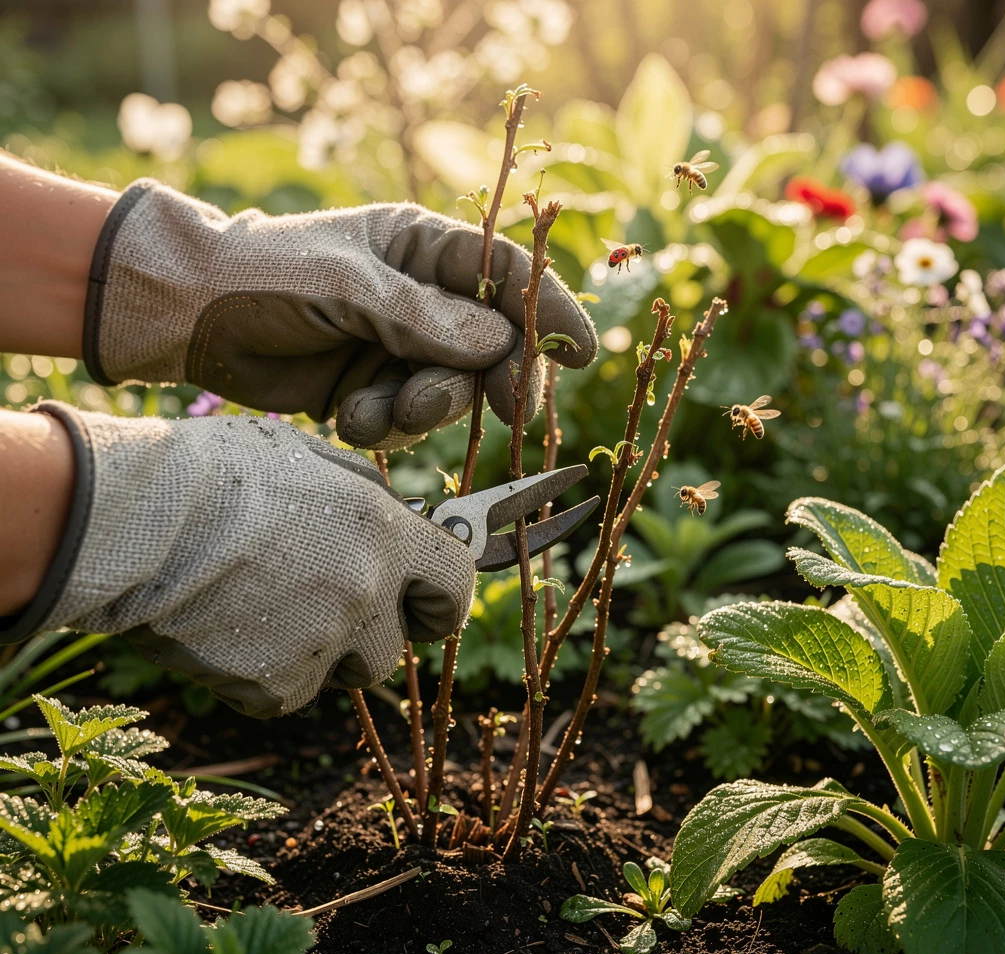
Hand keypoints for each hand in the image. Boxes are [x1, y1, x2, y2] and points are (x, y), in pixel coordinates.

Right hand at [8, 403, 475, 716]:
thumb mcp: (308, 455)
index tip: (431, 602)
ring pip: (343, 671)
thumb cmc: (218, 472)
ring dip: (320, 653)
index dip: (445, 598)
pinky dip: (266, 673)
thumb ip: (365, 492)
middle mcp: (366, 593)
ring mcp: (322, 644)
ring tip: (263, 609)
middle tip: (330, 607)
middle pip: (397, 644)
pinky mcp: (274, 686)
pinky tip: (228, 631)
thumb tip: (393, 512)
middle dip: (374, 632)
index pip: (456, 585)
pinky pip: (286, 691)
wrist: (139, 521)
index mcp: (383, 533)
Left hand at [85, 181, 596, 448]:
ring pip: (450, 390)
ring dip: (424, 408)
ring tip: (380, 408)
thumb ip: (424, 317)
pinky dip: (383, 423)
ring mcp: (398, 345)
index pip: (507, 274)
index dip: (549, 310)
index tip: (581, 353)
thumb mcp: (349, 286)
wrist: (190, 314)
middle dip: (494, 380)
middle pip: (492, 344)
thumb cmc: (267, 274)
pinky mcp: (372, 386)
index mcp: (422, 248)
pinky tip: (347, 413)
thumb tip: (499, 342)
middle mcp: (422, 298)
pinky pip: (405, 417)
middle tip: (508, 412)